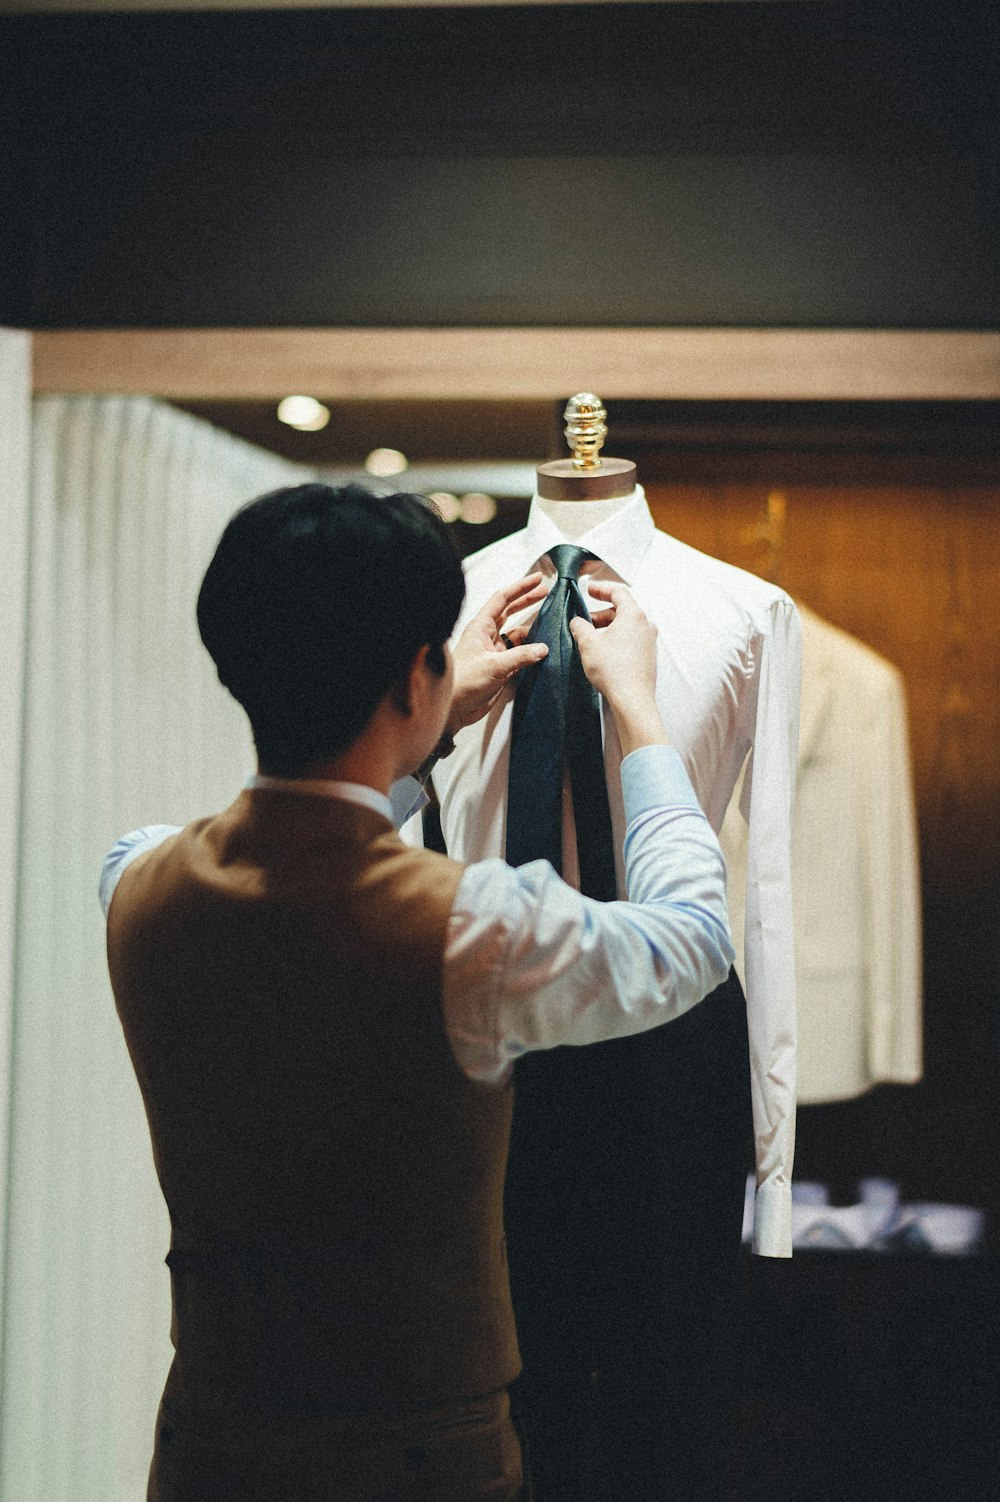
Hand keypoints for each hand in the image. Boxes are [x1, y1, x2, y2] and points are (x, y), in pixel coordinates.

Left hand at [448, 573, 548, 732]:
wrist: (453, 709)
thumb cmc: (465, 683)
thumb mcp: (495, 666)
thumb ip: (521, 656)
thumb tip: (543, 648)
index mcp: (480, 627)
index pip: (502, 600)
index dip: (520, 587)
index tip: (538, 579)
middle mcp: (487, 636)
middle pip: (510, 612)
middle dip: (527, 601)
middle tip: (547, 592)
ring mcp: (494, 652)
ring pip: (517, 634)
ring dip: (532, 628)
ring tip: (551, 621)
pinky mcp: (500, 668)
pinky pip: (519, 653)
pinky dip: (531, 650)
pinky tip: (544, 648)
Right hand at [570, 582, 668, 753]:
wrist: (632, 699)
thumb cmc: (613, 670)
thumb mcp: (588, 644)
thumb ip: (580, 627)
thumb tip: (577, 622)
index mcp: (634, 615)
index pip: (618, 592)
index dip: (601, 588)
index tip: (589, 589)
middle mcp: (646, 625)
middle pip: (623, 609)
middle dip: (601, 612)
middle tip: (584, 619)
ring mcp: (649, 641)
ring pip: (627, 626)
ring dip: (608, 627)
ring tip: (591, 637)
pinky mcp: (648, 656)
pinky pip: (631, 639)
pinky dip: (617, 638)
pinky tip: (603, 650)